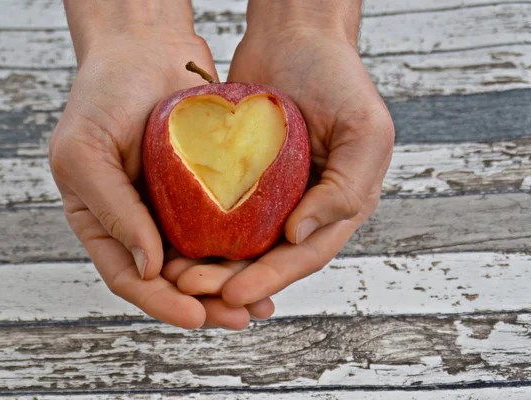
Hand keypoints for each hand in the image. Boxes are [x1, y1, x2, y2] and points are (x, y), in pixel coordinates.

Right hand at [50, 1, 273, 328]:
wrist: (144, 47)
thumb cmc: (102, 94)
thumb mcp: (85, 153)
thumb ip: (112, 212)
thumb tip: (148, 269)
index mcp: (102, 222)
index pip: (128, 278)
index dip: (161, 302)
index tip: (196, 316)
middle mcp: (139, 222)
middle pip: (171, 279)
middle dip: (205, 302)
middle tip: (240, 316)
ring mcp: (173, 207)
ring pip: (202, 259)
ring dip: (230, 283)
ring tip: (262, 302)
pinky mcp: (205, 188)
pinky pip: (225, 226)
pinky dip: (243, 247)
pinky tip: (269, 258)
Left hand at [166, 2, 394, 311]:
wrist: (294, 34)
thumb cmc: (337, 76)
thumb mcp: (365, 131)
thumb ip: (346, 189)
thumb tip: (299, 236)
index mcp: (337, 205)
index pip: (304, 255)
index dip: (270, 279)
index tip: (233, 294)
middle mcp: (302, 206)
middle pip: (265, 257)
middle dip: (229, 278)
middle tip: (190, 288)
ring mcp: (269, 192)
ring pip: (236, 241)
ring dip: (208, 262)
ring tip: (175, 275)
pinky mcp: (238, 175)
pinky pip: (216, 209)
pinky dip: (196, 229)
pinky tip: (171, 242)